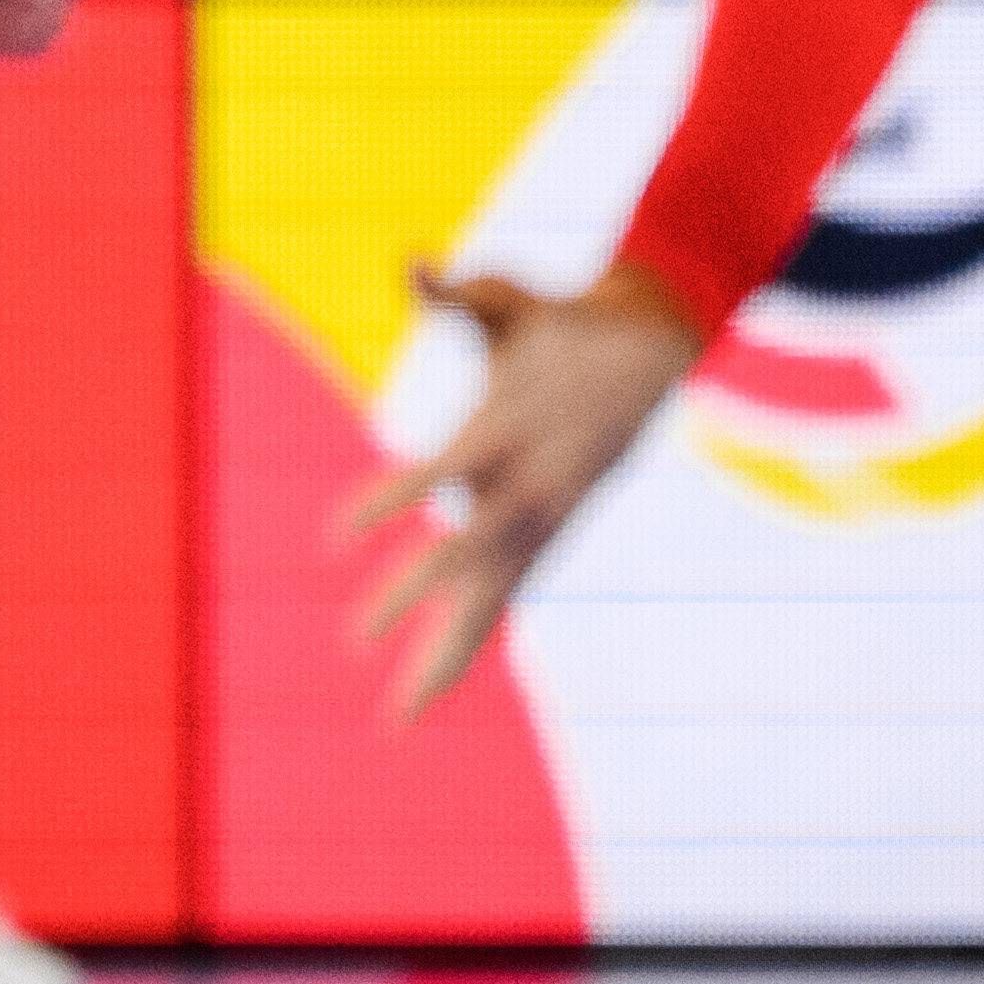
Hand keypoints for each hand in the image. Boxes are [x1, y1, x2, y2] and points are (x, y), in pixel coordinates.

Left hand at [338, 267, 704, 718]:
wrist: (648, 346)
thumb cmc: (560, 322)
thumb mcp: (510, 300)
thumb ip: (458, 293)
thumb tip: (414, 266)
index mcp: (509, 430)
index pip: (446, 471)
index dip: (394, 498)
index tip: (335, 535)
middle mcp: (528, 487)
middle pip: (472, 554)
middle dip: (415, 596)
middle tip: (354, 640)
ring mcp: (542, 519)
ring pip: (491, 597)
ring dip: (446, 654)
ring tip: (399, 718)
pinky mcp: (548, 534)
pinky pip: (504, 596)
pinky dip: (471, 639)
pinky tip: (433, 685)